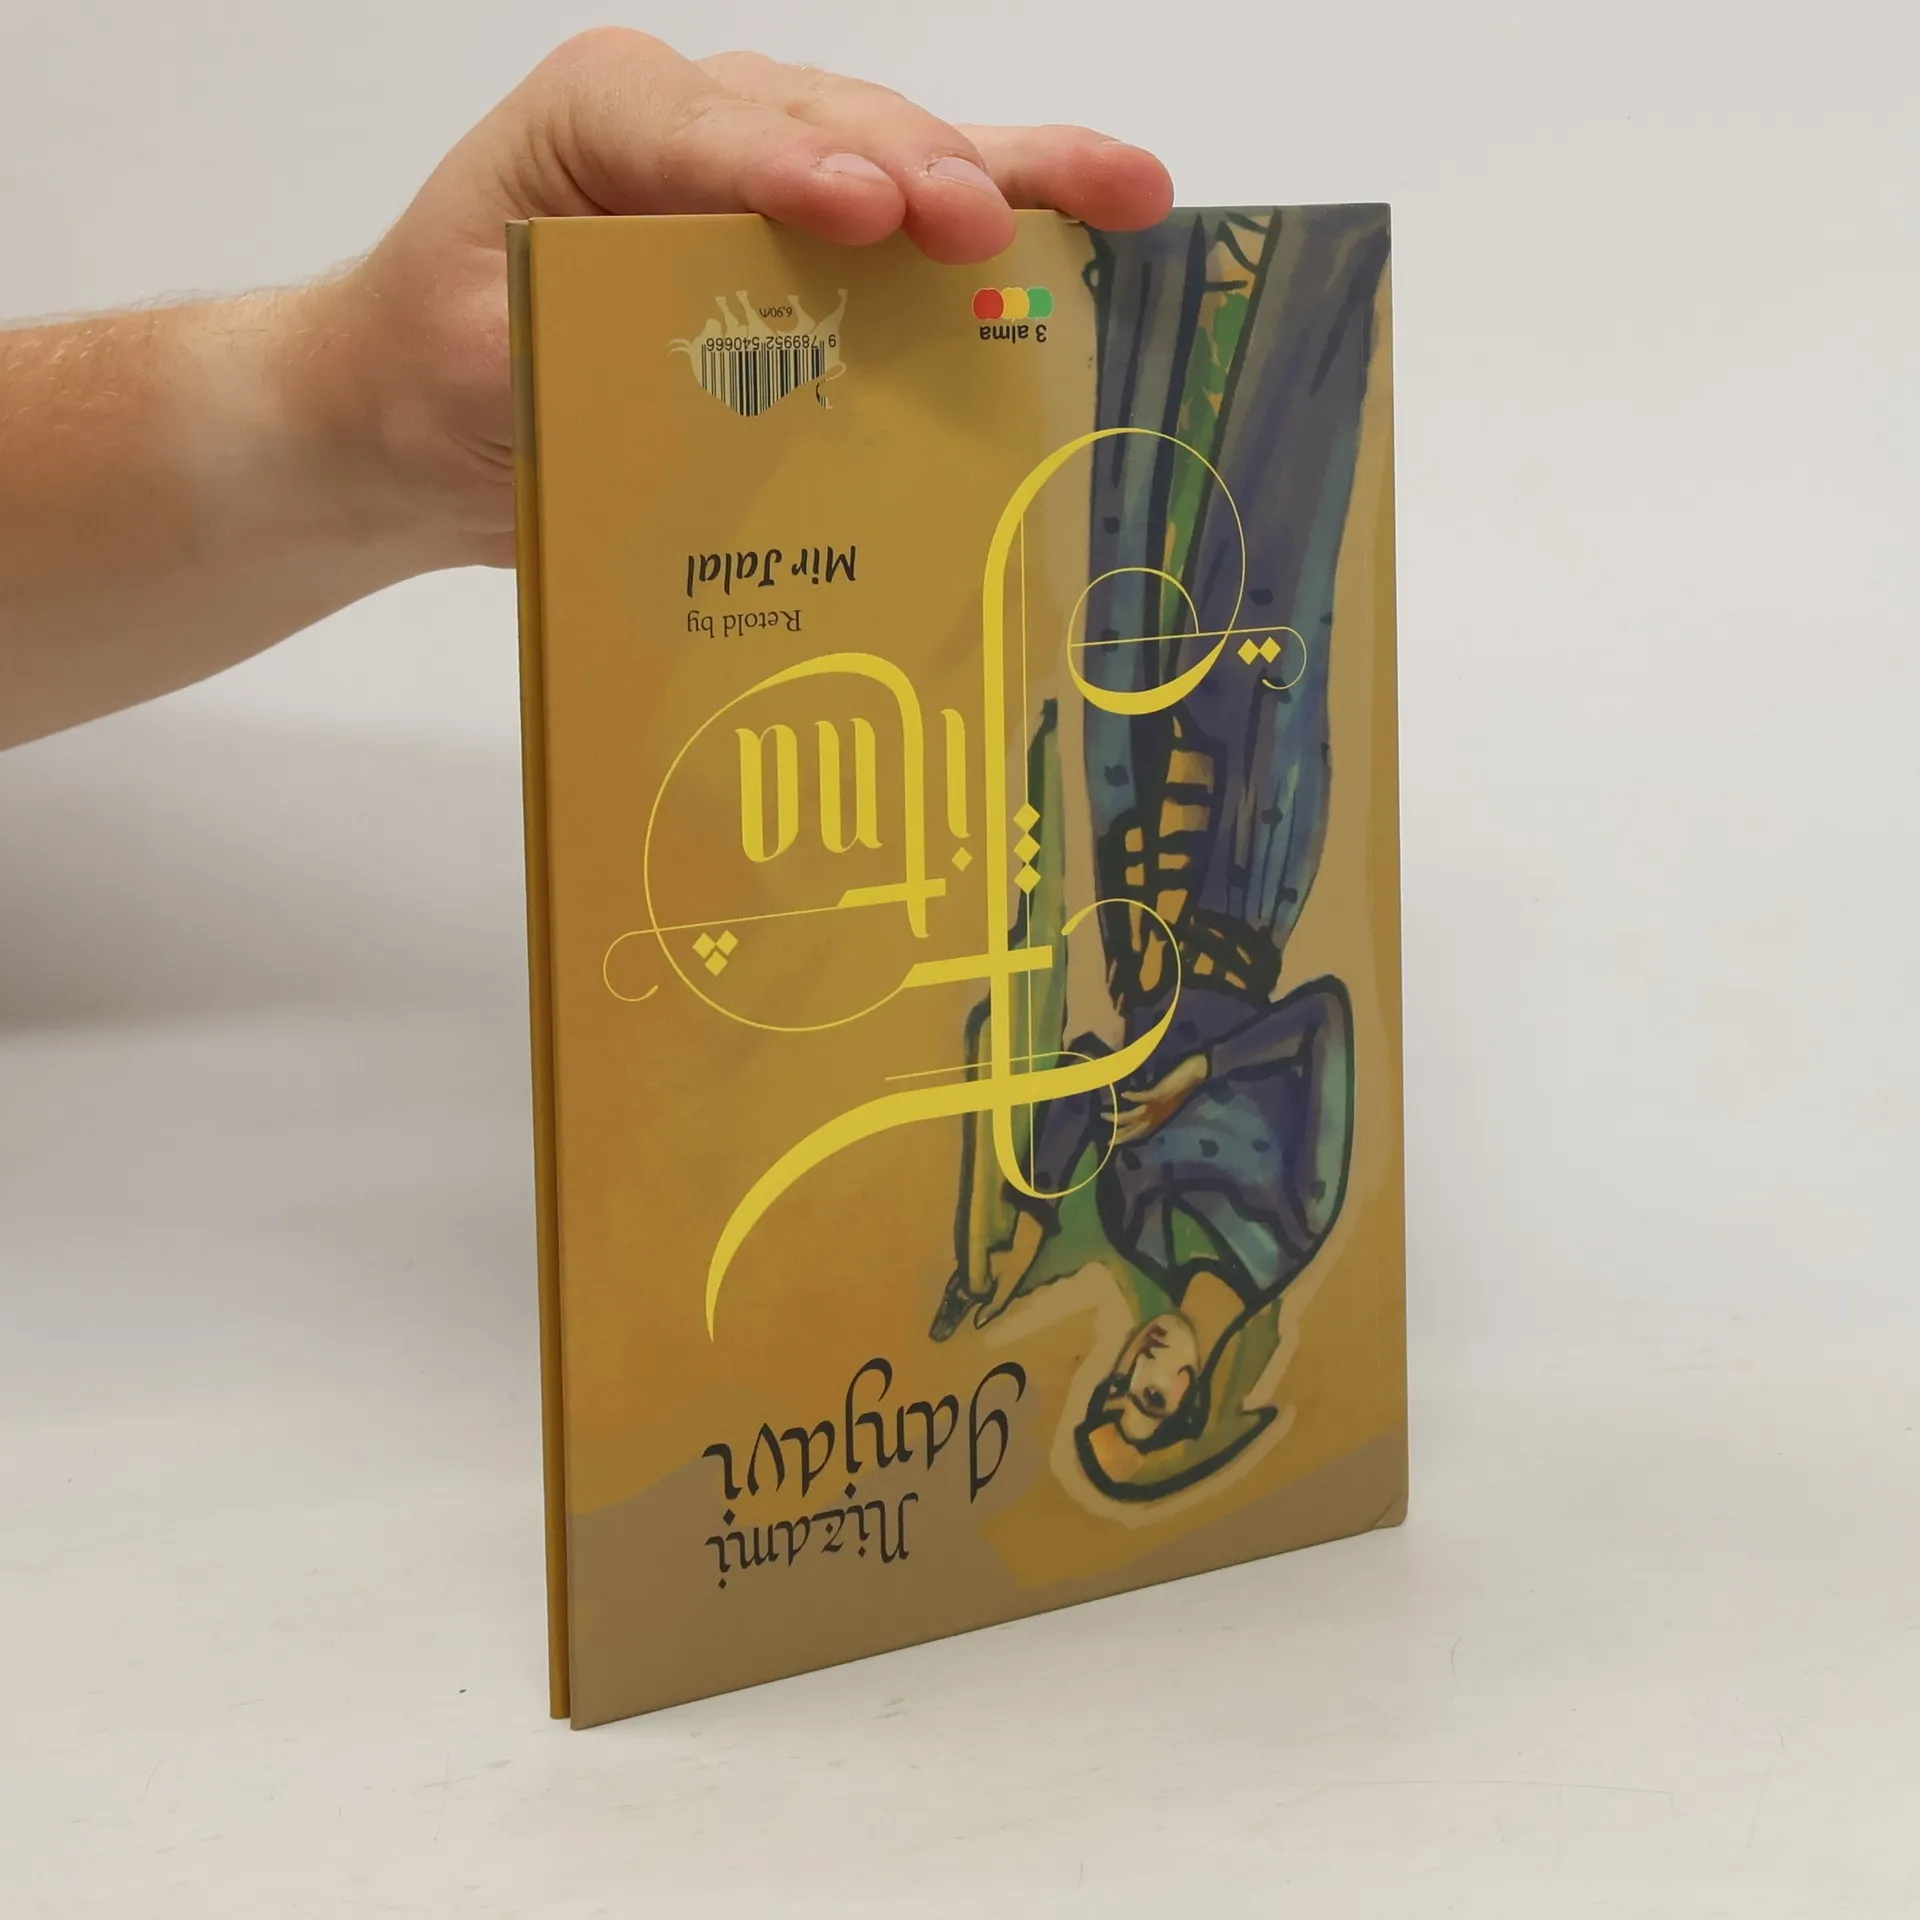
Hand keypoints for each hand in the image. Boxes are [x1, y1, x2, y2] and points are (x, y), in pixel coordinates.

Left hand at [294, 31, 1174, 571]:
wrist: (424, 405)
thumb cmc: (441, 364)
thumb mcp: (481, 361)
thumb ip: (591, 356)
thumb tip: (729, 405)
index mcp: (599, 119)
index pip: (702, 134)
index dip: (789, 171)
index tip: (865, 216)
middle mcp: (694, 121)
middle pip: (824, 123)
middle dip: (915, 170)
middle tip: (984, 231)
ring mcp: (765, 171)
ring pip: (897, 147)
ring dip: (1010, 172)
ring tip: (1122, 194)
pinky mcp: (812, 243)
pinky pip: (918, 211)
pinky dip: (1014, 207)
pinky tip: (1111, 209)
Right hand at [1111, 1053, 1210, 1146]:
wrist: (1196, 1074)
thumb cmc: (1180, 1084)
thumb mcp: (1165, 1099)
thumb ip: (1153, 1104)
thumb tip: (1138, 1106)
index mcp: (1159, 1117)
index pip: (1140, 1132)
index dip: (1126, 1138)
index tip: (1112, 1142)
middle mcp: (1157, 1114)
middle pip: (1136, 1129)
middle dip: (1121, 1135)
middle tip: (1107, 1140)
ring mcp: (1158, 1105)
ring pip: (1136, 1116)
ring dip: (1119, 1117)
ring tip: (1104, 1115)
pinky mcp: (1160, 1093)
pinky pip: (1144, 1097)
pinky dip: (1134, 1097)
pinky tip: (1123, 1094)